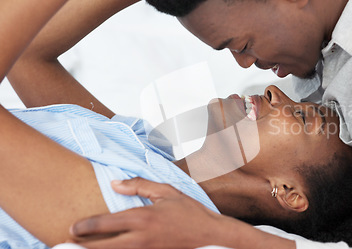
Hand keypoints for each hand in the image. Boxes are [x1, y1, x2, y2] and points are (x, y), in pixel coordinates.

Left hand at [69, 178, 225, 248]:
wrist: (213, 238)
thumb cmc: (191, 214)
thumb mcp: (168, 192)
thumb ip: (139, 185)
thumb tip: (115, 183)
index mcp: (143, 218)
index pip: (105, 223)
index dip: (84, 227)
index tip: (73, 227)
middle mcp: (141, 238)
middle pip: (102, 247)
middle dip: (80, 247)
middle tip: (64, 244)